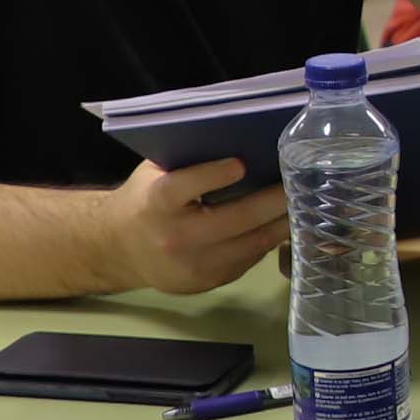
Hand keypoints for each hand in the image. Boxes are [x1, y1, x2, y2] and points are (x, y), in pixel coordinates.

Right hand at [99, 157, 289, 295]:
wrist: (118, 250)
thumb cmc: (144, 200)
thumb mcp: (154, 173)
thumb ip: (187, 159)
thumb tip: (238, 136)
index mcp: (156, 202)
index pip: (183, 188)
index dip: (213, 175)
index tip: (242, 163)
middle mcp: (174, 237)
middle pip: (234, 219)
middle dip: (273, 200)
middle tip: (299, 182)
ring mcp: (192, 266)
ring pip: (250, 244)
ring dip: (281, 223)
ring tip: (302, 202)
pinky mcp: (207, 283)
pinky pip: (247, 260)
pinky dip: (267, 240)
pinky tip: (281, 224)